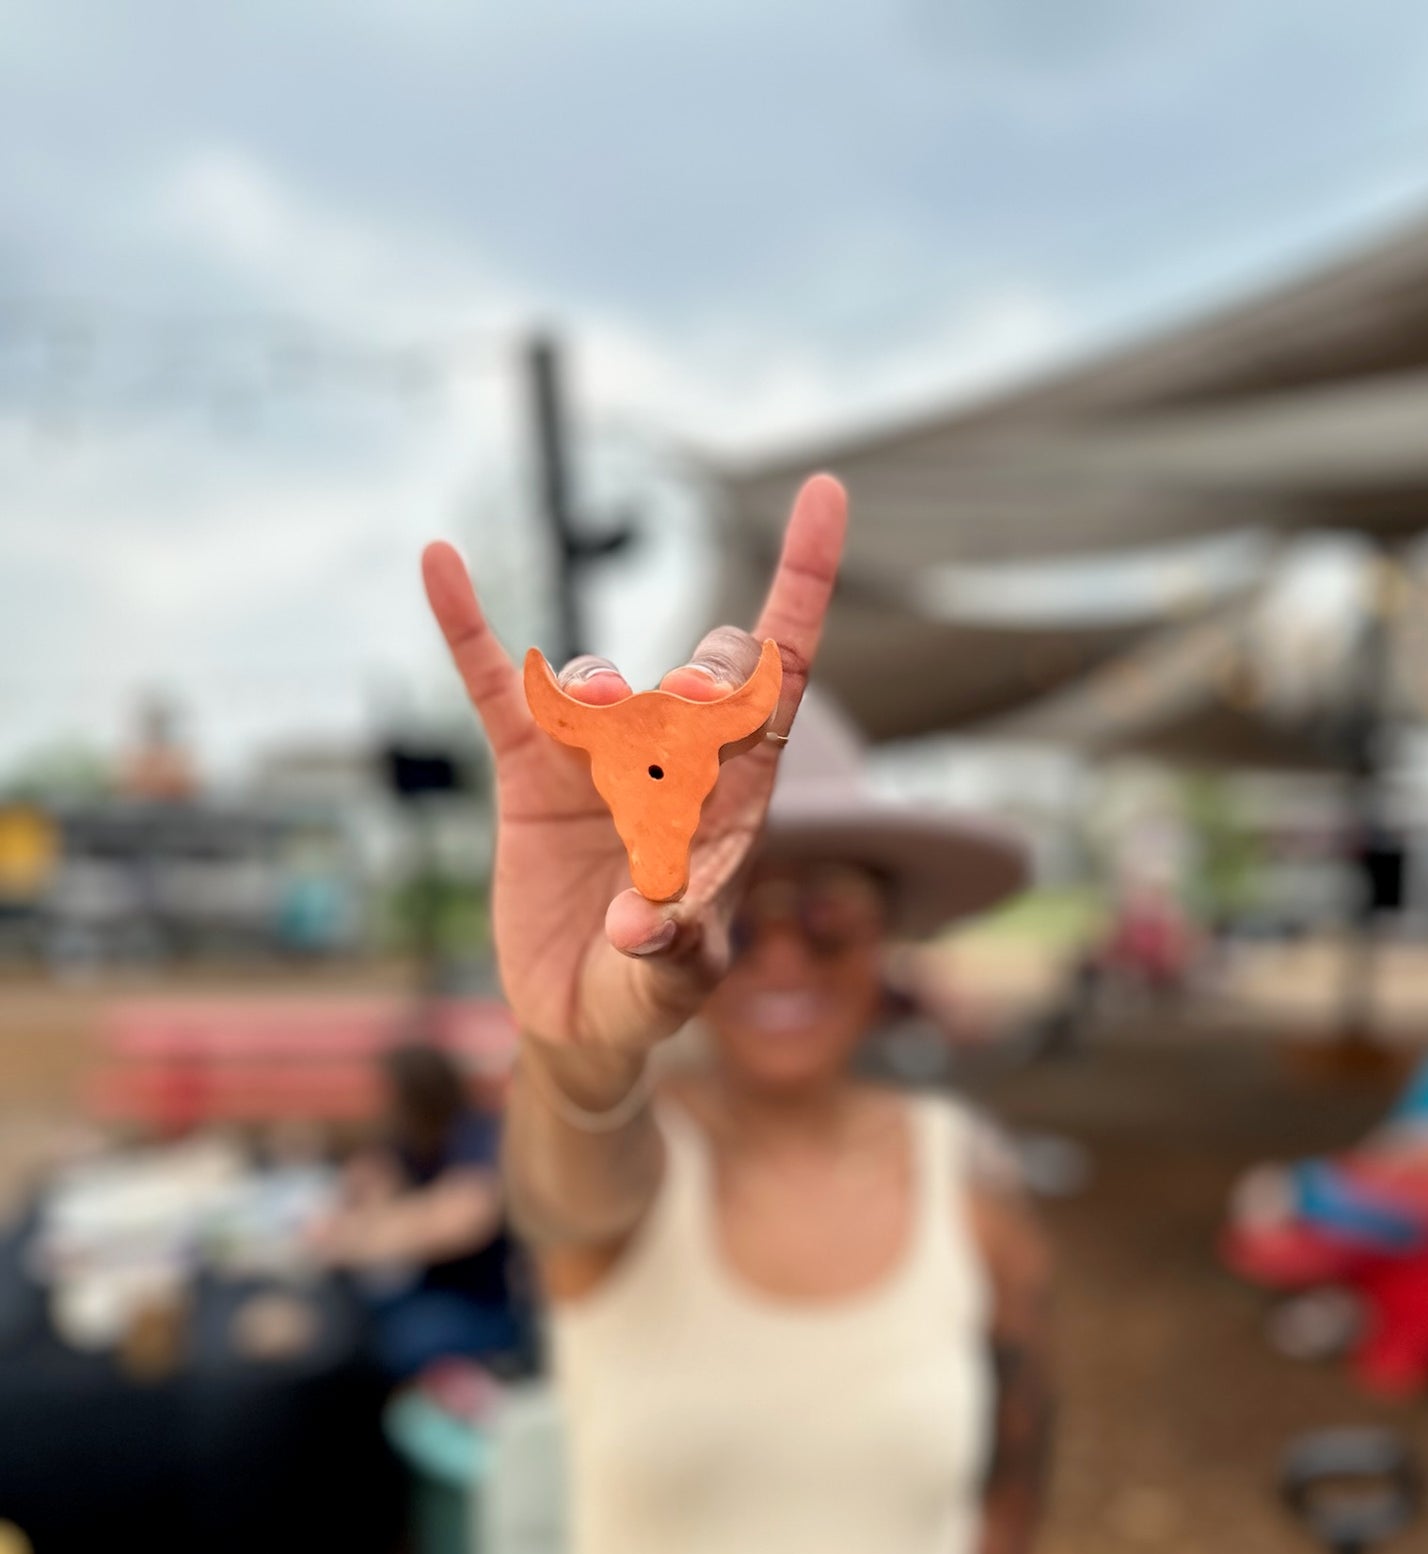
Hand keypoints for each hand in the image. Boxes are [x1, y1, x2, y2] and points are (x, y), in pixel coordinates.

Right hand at [422, 475, 846, 1064]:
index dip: (800, 591)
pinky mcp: (528, 772)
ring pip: (606, 686)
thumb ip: (671, 956)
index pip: (782, 679)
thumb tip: (645, 920)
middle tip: (695, 709)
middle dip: (705, 674)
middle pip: (703, 676)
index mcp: (735, 798)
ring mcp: (599, 759)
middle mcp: (673, 760)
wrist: (577, 1019)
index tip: (823, 495)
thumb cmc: (647, 996)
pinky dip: (468, 630)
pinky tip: (440, 564)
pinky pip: (496, 690)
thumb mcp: (668, 988)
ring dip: (603, 692)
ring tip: (595, 719)